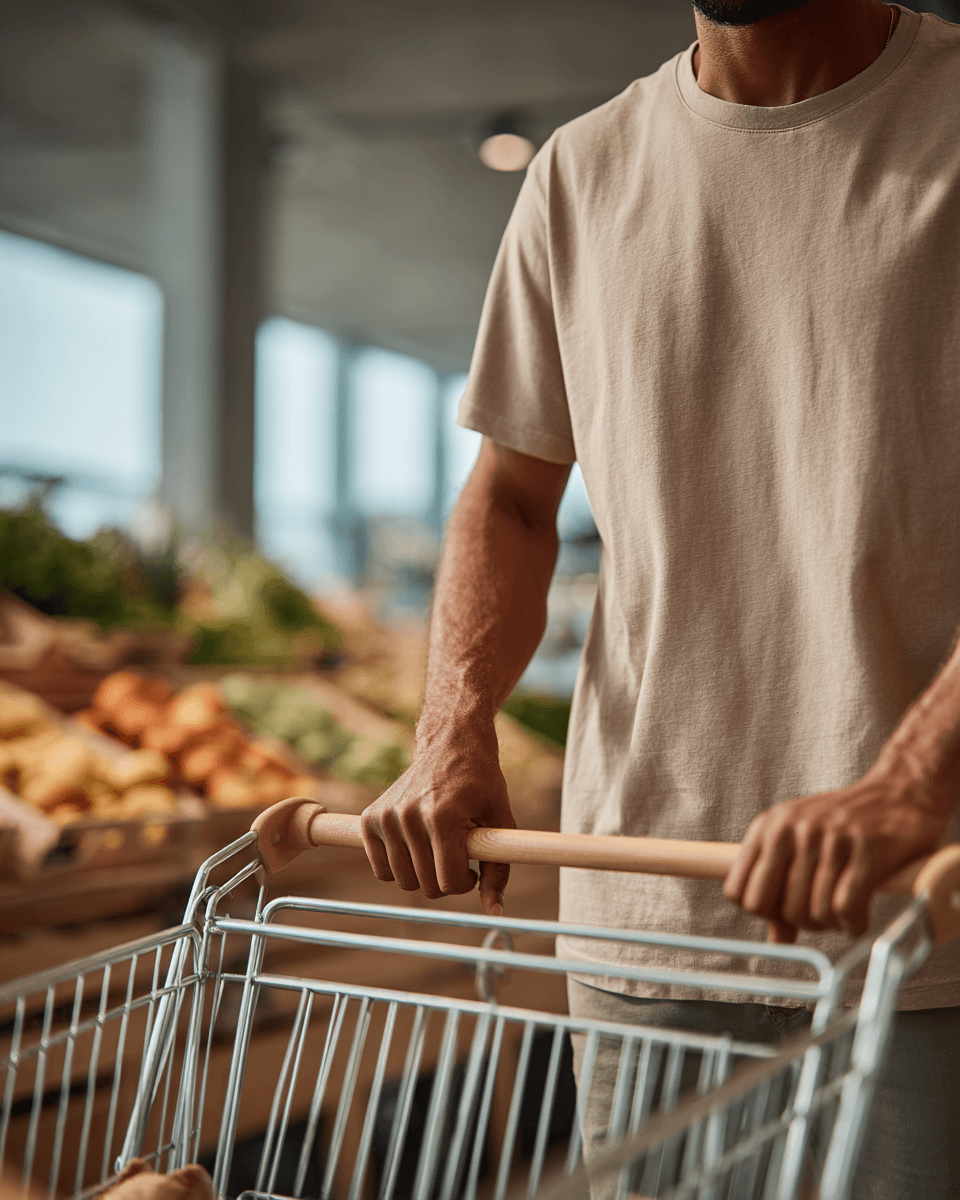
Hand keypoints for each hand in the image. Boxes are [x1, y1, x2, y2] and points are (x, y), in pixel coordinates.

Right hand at [359, 730, 514, 915]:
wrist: (450, 745)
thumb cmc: (480, 784)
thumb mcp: (500, 822)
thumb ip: (498, 871)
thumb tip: (494, 913)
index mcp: (442, 818)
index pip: (447, 882)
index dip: (465, 882)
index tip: (472, 868)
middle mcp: (408, 817)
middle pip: (424, 885)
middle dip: (445, 880)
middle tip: (457, 856)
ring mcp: (386, 817)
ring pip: (402, 880)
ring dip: (423, 873)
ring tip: (438, 848)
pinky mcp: (370, 818)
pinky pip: (381, 868)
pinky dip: (398, 866)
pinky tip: (416, 846)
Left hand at [723, 768, 950, 942]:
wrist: (899, 793)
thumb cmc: (844, 825)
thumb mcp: (800, 845)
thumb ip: (781, 890)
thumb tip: (776, 942)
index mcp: (768, 827)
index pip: (736, 891)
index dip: (761, 912)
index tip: (784, 911)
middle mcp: (792, 829)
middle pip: (770, 906)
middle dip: (794, 922)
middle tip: (817, 917)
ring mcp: (828, 837)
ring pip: (810, 911)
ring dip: (829, 924)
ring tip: (842, 912)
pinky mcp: (866, 848)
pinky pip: (845, 908)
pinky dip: (853, 923)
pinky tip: (860, 916)